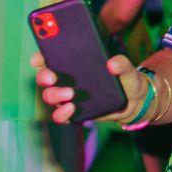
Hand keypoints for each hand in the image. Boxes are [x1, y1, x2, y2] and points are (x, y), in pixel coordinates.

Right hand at [32, 50, 147, 124]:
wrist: (132, 100)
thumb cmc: (124, 77)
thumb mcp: (127, 69)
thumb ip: (122, 63)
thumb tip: (113, 63)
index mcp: (72, 63)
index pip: (50, 57)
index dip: (40, 56)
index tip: (39, 58)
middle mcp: (65, 79)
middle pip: (44, 76)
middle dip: (44, 76)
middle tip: (53, 77)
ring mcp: (67, 96)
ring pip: (50, 96)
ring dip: (54, 95)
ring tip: (70, 93)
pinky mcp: (73, 112)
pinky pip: (60, 115)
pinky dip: (62, 113)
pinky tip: (71, 108)